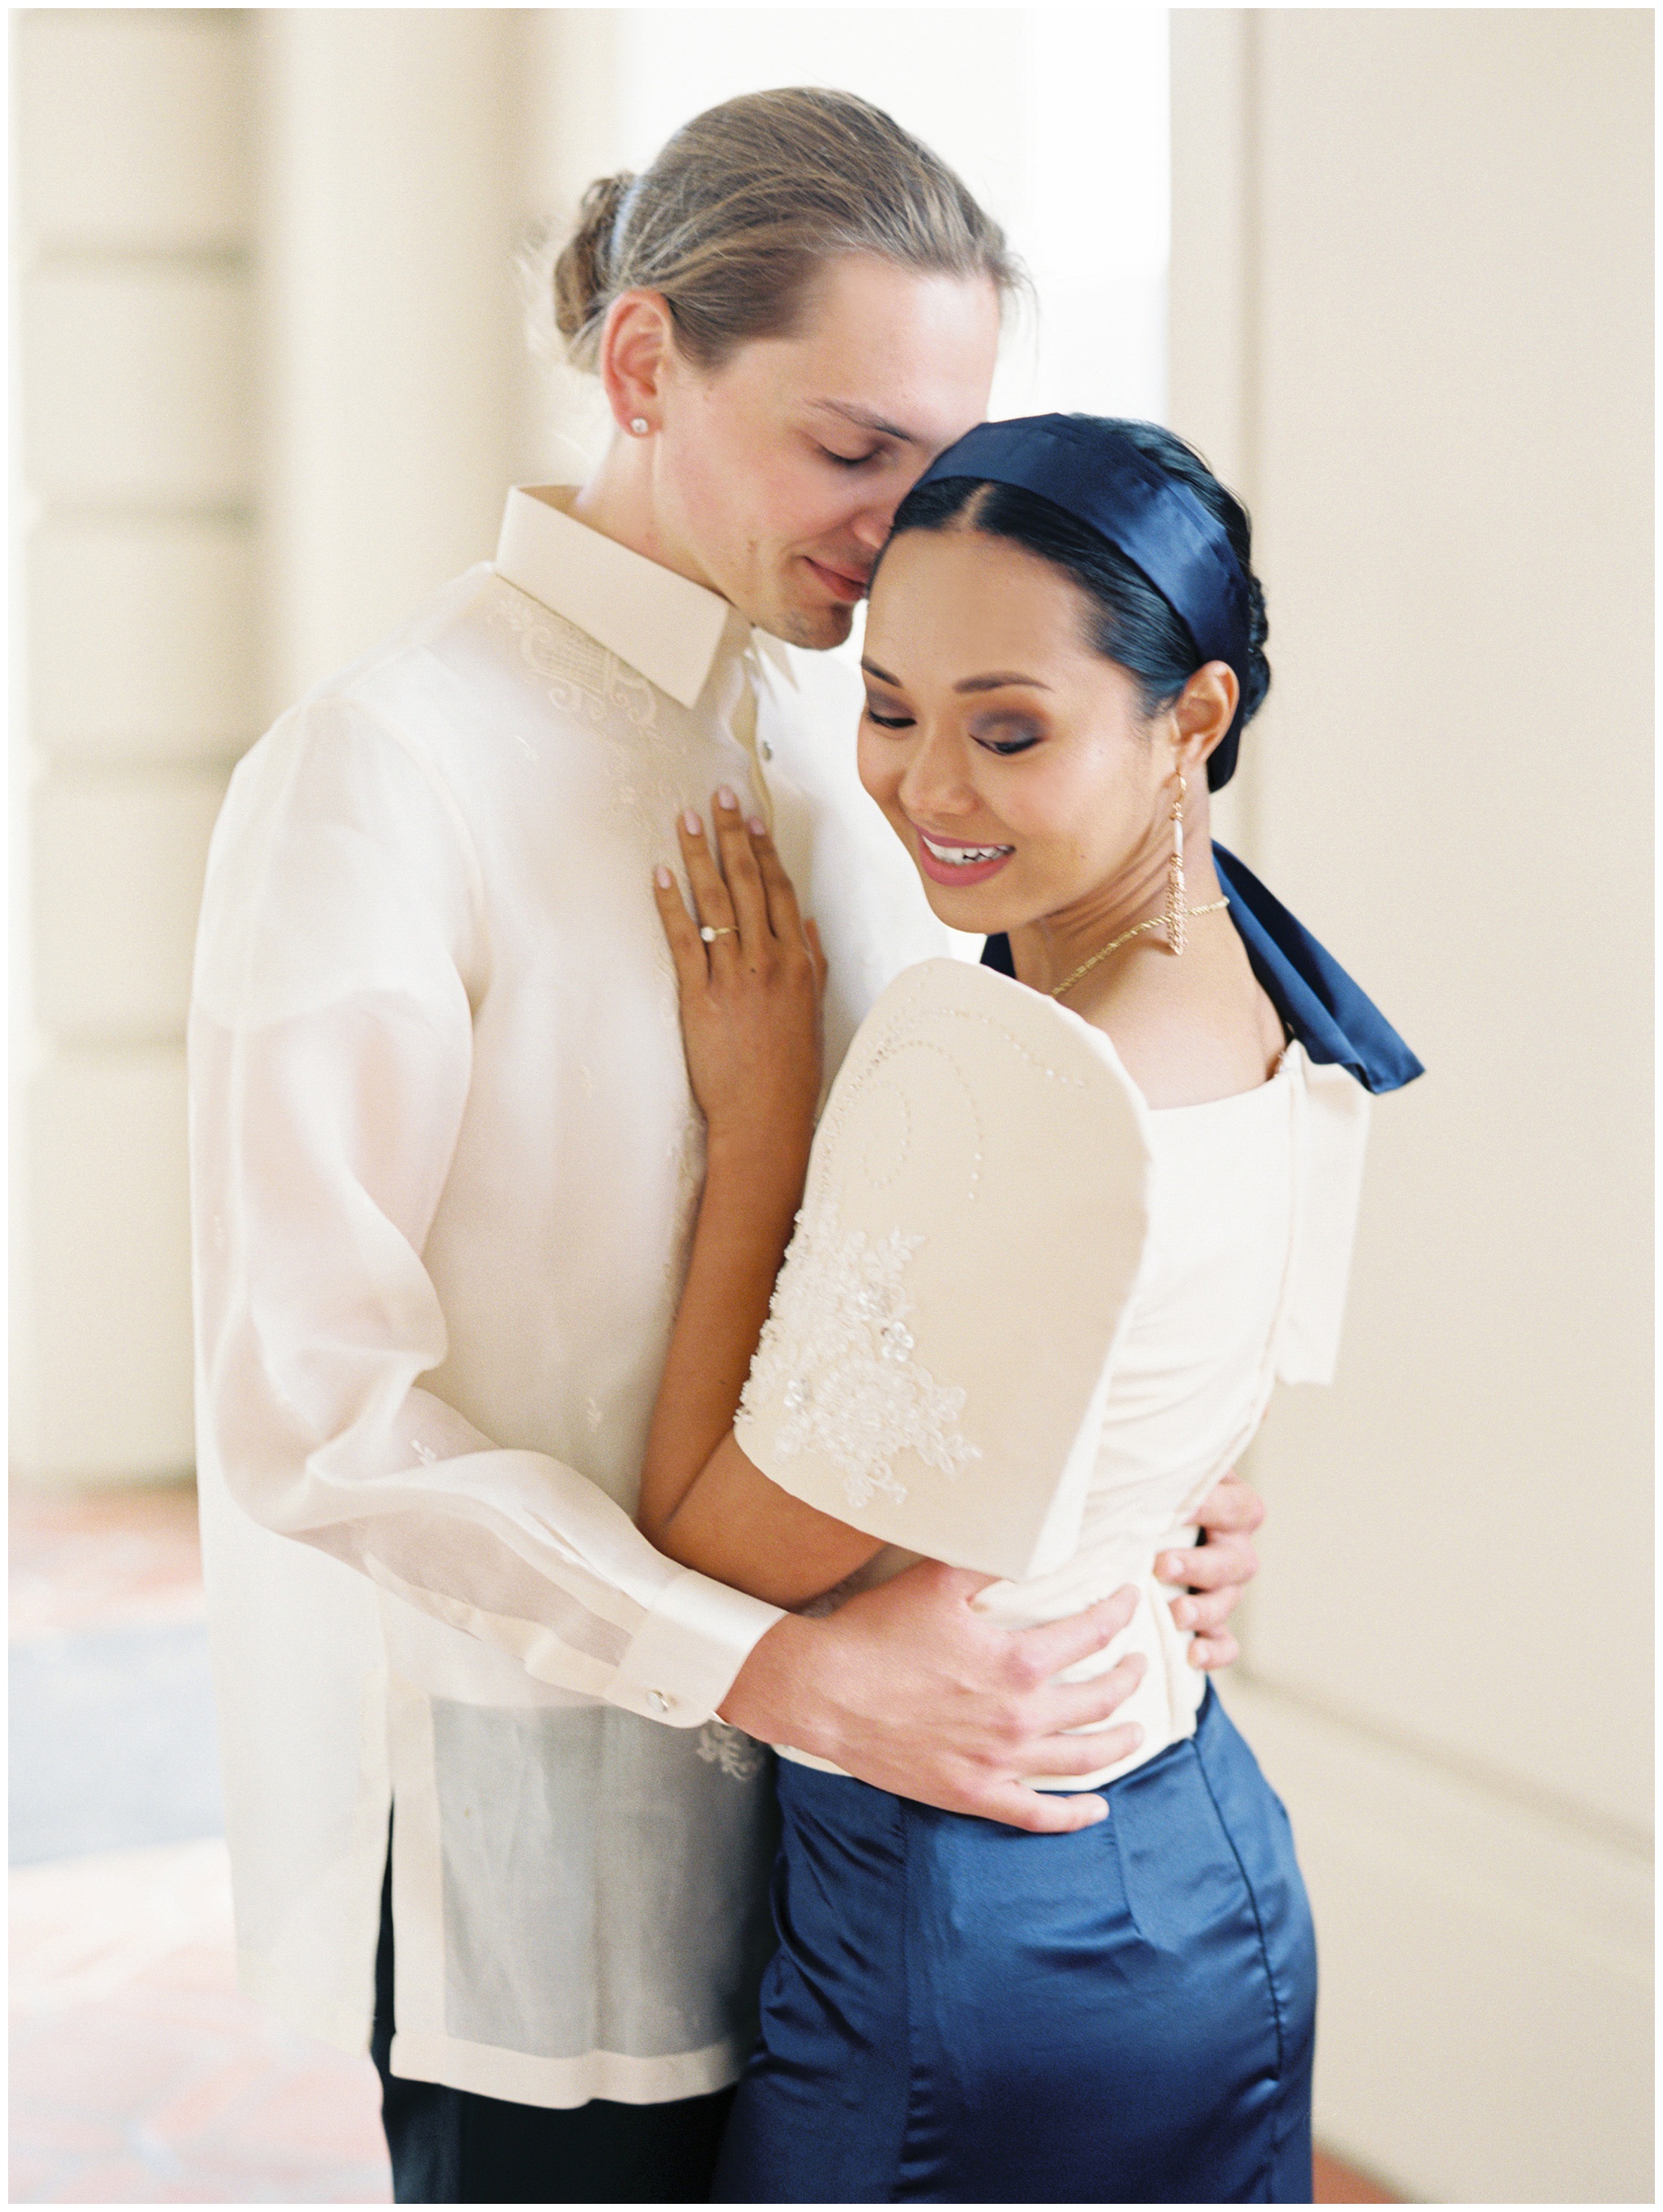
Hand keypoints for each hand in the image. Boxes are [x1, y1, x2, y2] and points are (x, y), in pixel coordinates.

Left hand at [654, 790, 826, 1156]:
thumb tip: (807, 924)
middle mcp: (769, 962)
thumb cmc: (789, 1073)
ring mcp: (735, 977)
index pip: (782, 892)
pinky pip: (685, 939)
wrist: (765, 1117)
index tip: (755, 819)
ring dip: (701, 856)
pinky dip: (672, 903)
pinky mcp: (701, 996)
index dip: (767, 851)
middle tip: (720, 797)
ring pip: (718, 902)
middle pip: (751, 884)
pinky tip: (662, 874)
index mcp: (798, 964)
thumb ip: (812, 963)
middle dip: (734, 836)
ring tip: (688, 820)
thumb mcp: (812, 1012)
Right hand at [719, 1559, 1146, 1834]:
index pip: (1093, 1632)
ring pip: (1084, 1758)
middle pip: (1101, 1698)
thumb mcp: (937, 1579)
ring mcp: (1000, 1763)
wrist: (821, 1691)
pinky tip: (1098, 1809)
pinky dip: (1075, 1815)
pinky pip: (1039, 1816)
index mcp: (1019, 1661)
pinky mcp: (974, 1794)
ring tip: (1136, 1728)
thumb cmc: (876, 1632)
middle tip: (1139, 1662)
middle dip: (1129, 1675)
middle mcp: (1021, 1717)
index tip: (1129, 1600)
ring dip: (1120, 1741)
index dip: (1118, 1612)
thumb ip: (993, 1558)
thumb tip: (1034, 1535)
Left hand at [1155, 1469, 1265, 1669]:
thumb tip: (1160, 1424)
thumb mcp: (1159, 1472)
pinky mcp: (1213, 1622)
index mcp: (1229, 1505)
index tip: (1180, 1508)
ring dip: (1204, 1609)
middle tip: (1163, 1565)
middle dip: (1200, 1566)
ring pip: (1229, 1601)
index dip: (1212, 1508)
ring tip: (1175, 1613)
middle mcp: (1233, 1546)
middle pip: (1236, 1560)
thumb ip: (1161, 1463)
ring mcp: (1226, 1587)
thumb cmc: (1151, 1492)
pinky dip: (1215, 1652)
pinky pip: (1227, 1644)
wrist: (1144, 1527)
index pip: (1236, 1506)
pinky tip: (1193, 1655)